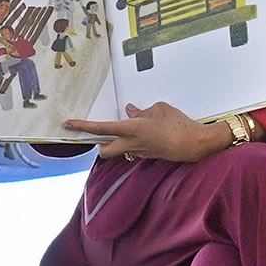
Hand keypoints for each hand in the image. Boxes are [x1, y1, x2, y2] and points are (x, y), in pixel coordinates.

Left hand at [65, 101, 231, 162]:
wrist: (196, 144)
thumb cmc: (179, 125)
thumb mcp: (159, 109)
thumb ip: (141, 111)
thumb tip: (130, 111)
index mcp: (132, 129)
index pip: (101, 128)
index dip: (83, 126)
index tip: (69, 124)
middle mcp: (132, 144)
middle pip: (104, 151)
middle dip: (99, 146)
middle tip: (99, 136)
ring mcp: (140, 153)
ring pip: (119, 151)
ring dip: (118, 143)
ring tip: (130, 130)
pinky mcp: (149, 156)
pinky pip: (133, 150)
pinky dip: (133, 142)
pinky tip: (146, 133)